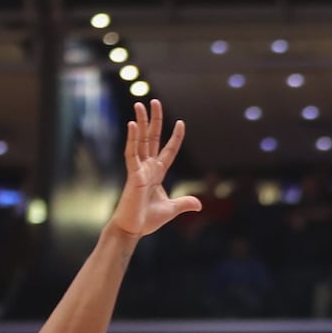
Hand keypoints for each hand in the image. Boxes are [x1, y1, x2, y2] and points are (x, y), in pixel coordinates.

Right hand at [108, 100, 202, 237]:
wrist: (132, 230)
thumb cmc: (147, 220)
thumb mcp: (171, 209)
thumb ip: (184, 203)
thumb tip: (199, 204)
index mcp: (157, 173)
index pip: (168, 150)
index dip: (175, 137)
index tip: (181, 123)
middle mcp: (148, 167)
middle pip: (152, 138)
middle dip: (154, 120)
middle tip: (154, 102)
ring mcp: (139, 169)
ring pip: (140, 141)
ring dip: (141, 122)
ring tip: (140, 105)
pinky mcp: (132, 175)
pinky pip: (131, 154)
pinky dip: (132, 139)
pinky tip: (133, 124)